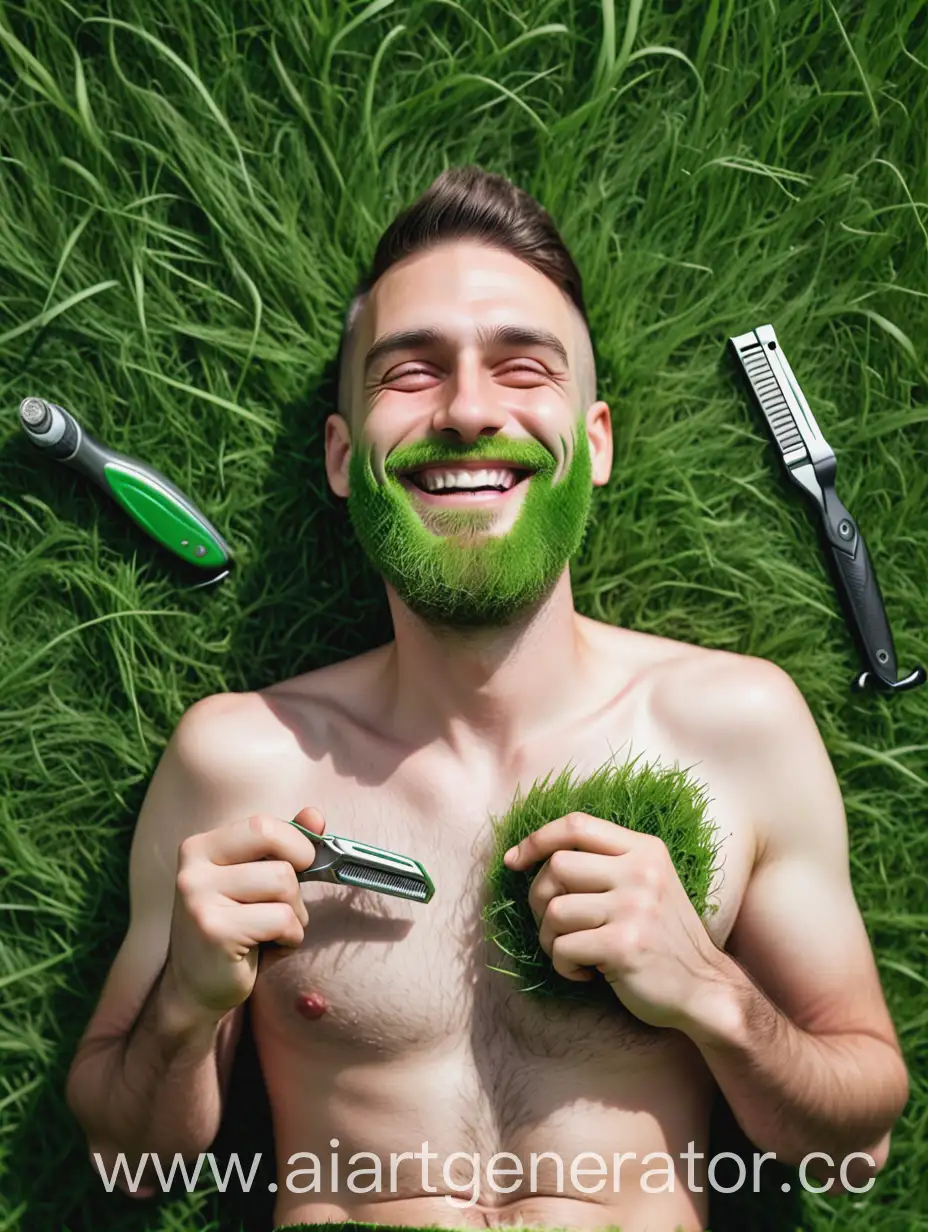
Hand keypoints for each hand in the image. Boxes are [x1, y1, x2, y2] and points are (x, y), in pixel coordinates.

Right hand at [166, 806, 323, 1017]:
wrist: (194, 989)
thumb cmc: (234, 929)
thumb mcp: (256, 881)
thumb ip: (283, 845)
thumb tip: (315, 815)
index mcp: (200, 847)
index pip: (262, 825)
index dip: (295, 844)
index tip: (299, 866)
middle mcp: (193, 868)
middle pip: (275, 846)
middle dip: (296, 878)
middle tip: (285, 903)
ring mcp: (198, 899)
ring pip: (284, 883)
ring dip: (294, 913)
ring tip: (270, 930)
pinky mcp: (214, 931)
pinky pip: (283, 920)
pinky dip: (289, 938)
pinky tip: (264, 949)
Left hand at [503, 812, 723, 1030]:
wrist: (704, 989)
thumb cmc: (661, 937)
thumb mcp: (646, 884)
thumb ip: (603, 864)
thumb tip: (531, 856)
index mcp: (645, 850)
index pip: (577, 824)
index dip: (536, 839)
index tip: (514, 860)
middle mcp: (642, 872)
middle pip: (556, 866)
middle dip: (540, 899)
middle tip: (556, 926)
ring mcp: (634, 908)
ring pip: (555, 910)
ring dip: (549, 938)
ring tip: (572, 952)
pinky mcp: (624, 946)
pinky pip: (563, 948)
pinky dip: (563, 966)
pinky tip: (587, 974)